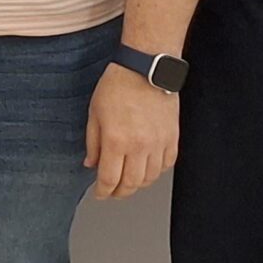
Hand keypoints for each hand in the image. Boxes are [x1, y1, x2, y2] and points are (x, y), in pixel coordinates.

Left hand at [85, 63, 177, 198]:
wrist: (145, 69)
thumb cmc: (117, 86)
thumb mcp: (94, 114)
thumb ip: (93, 143)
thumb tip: (91, 164)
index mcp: (116, 141)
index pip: (110, 179)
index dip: (104, 192)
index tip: (101, 194)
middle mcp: (139, 146)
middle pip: (132, 184)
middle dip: (120, 192)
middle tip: (113, 192)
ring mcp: (158, 143)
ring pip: (150, 178)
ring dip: (139, 184)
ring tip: (129, 181)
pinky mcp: (172, 137)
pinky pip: (167, 164)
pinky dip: (156, 171)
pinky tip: (147, 168)